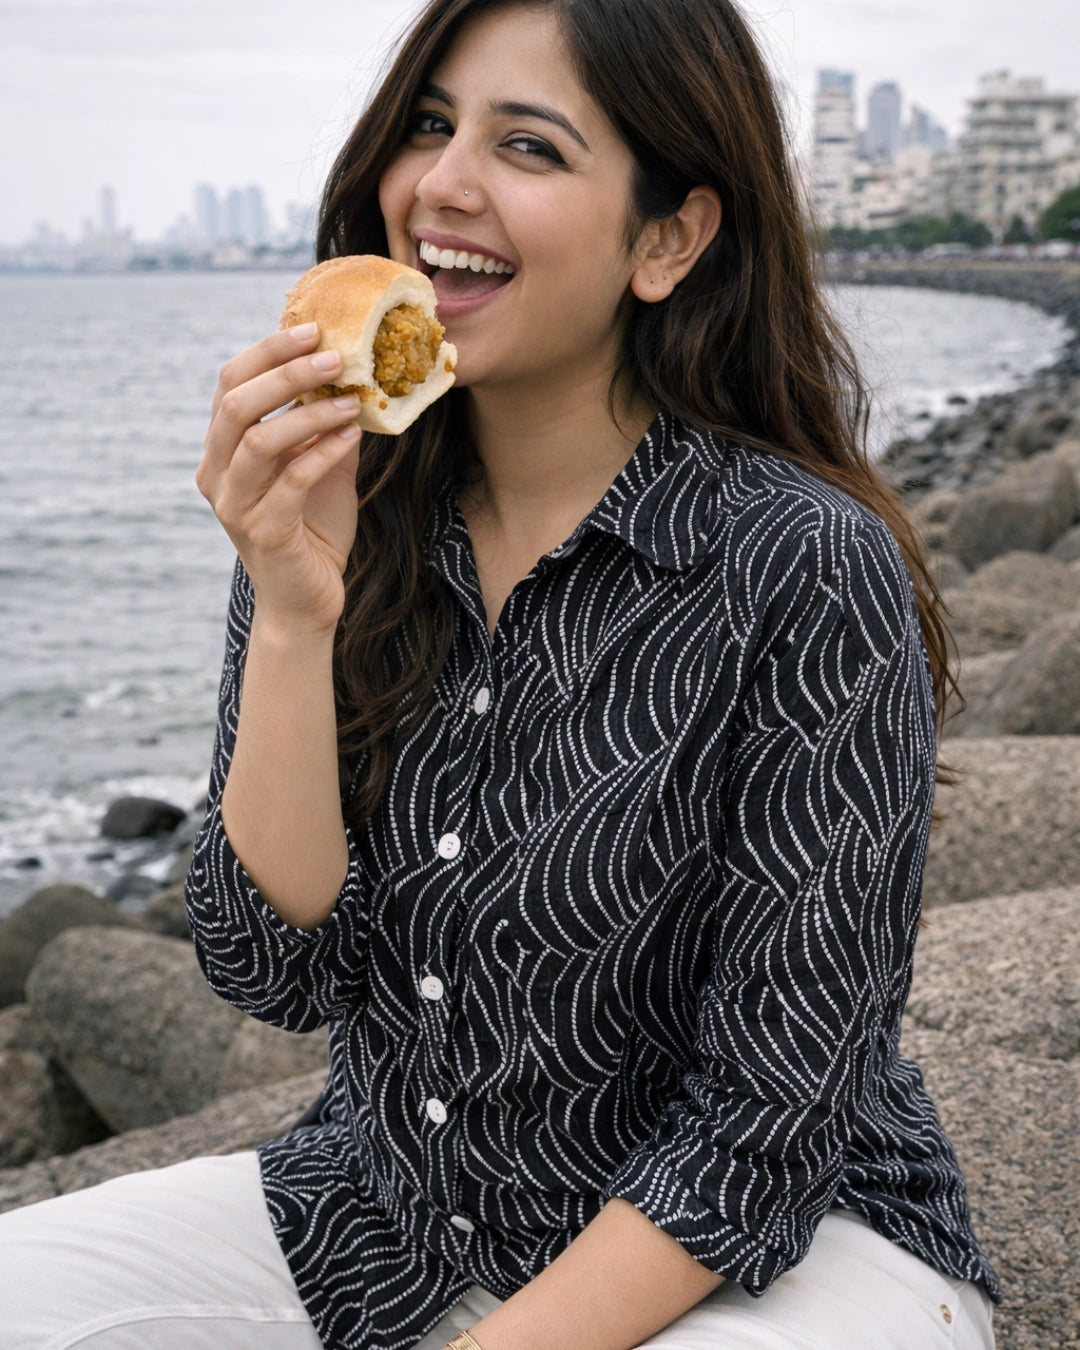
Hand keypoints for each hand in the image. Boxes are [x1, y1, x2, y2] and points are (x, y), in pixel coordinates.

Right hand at [197, 322, 361, 636]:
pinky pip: (291, 481)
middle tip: (334, 355)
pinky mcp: (263, 532)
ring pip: (259, 441)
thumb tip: (357, 374)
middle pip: (236, 404)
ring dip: (308, 412)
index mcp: (221, 451)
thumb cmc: (314, 531)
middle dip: (286, 372)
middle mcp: (216, 475)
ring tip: (352, 398)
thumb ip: (328, 425)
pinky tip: (351, 435)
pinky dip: (322, 452)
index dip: (268, 352)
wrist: (310, 601)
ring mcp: (234, 506)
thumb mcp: (322, 467)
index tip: (313, 329)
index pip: (230, 384)